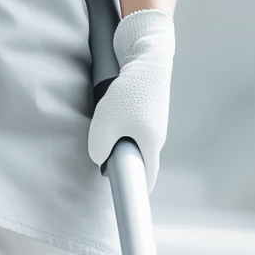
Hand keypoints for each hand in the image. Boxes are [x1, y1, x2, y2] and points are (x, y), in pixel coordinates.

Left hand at [87, 8, 174, 188]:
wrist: (147, 55)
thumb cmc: (129, 92)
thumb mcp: (105, 126)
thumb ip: (99, 149)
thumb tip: (99, 156)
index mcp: (151, 145)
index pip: (145, 179)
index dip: (134, 191)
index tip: (124, 199)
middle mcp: (156, 136)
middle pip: (137, 160)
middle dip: (119, 162)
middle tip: (102, 157)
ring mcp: (153, 121)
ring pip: (131, 140)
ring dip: (116, 138)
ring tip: (103, 123)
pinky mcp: (146, 107)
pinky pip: (130, 124)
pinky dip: (118, 122)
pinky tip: (108, 110)